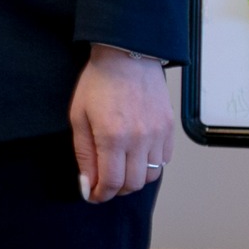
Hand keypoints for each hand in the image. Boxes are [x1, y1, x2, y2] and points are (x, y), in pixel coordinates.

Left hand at [69, 46, 173, 201]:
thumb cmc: (99, 81)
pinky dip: (150, 164)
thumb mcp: (79, 115)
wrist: (127, 54)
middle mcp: (139, 139)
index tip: (92, 194)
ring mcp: (157, 134)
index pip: (111, 183)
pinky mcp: (169, 128)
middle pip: (132, 184)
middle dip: (115, 190)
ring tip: (120, 169)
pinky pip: (164, 160)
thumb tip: (87, 184)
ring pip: (150, 175)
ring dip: (134, 179)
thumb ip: (84, 153)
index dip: (99, 194)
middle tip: (104, 183)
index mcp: (112, 137)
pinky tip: (136, 155)